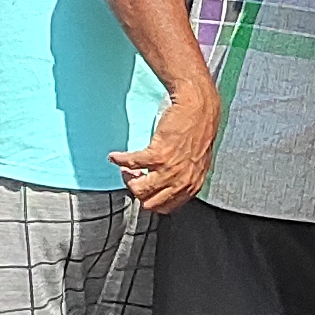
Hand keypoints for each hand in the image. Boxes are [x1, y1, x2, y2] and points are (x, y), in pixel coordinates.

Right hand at [114, 71, 221, 213]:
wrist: (199, 107)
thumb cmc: (199, 129)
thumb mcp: (197, 162)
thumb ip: (185, 177)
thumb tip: (168, 185)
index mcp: (191, 186)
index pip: (165, 207)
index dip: (150, 199)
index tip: (144, 188)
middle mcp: (181, 182)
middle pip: (148, 202)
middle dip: (137, 191)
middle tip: (133, 177)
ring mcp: (170, 170)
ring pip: (139, 189)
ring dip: (128, 179)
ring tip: (125, 168)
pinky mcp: (159, 154)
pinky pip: (132, 164)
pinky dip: (120, 160)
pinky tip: (115, 156)